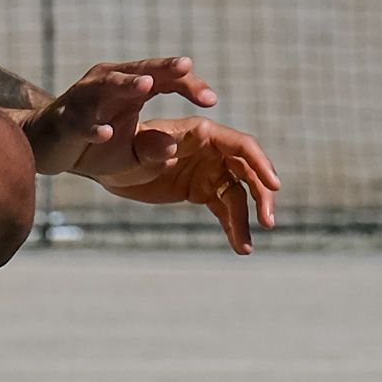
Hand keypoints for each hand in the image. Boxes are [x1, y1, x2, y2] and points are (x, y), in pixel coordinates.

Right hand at [26, 57, 217, 181]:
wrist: (44, 146)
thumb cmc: (94, 145)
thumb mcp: (131, 151)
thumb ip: (155, 148)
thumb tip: (175, 152)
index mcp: (131, 86)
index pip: (166, 79)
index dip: (189, 85)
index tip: (212, 100)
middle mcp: (109, 83)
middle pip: (141, 71)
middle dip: (164, 69)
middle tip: (186, 67)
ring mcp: (86, 99)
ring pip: (109, 87)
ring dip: (127, 85)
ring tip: (147, 86)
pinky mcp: (67, 121)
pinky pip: (82, 124)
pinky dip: (94, 128)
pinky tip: (105, 134)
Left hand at [83, 117, 282, 253]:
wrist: (106, 163)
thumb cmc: (120, 148)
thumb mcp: (135, 149)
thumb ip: (154, 147)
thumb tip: (173, 146)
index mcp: (202, 132)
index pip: (242, 146)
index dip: (261, 163)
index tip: (274, 185)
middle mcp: (212, 150)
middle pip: (249, 171)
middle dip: (262, 195)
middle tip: (268, 221)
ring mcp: (209, 171)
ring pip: (239, 195)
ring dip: (246, 219)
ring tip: (245, 248)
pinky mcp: (202, 190)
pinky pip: (224, 209)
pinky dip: (233, 226)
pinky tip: (239, 246)